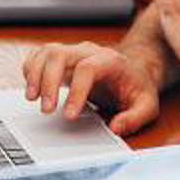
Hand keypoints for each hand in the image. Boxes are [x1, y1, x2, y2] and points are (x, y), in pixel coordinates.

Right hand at [21, 41, 160, 134]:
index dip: (75, 91)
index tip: (68, 116)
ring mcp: (73, 52)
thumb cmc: (137, 88)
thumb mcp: (147, 106)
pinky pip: (40, 55)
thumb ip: (135, 118)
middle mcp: (88, 51)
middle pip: (60, 55)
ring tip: (31, 98)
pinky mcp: (62, 57)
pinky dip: (31, 69)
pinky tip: (32, 88)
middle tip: (45, 110)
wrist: (133, 71)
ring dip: (34, 74)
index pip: (87, 68)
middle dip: (48, 82)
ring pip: (47, 52)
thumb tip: (115, 128)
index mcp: (110, 60)